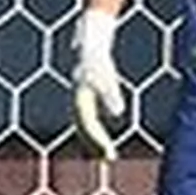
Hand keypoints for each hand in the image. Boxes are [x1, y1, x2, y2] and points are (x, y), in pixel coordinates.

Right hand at [68, 15, 126, 160]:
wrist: (91, 35)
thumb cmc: (96, 55)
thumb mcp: (104, 74)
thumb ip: (110, 93)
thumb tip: (117, 113)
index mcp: (79, 97)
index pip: (88, 125)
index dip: (98, 140)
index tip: (109, 154)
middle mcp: (78, 98)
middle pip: (85, 127)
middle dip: (95, 143)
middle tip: (109, 158)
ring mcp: (81, 95)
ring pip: (84, 123)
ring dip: (94, 138)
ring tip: (105, 153)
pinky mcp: (87, 92)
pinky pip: (88, 116)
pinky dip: (94, 128)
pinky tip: (102, 136)